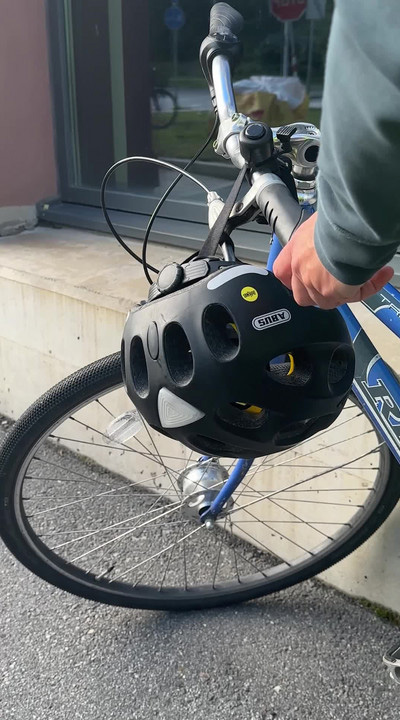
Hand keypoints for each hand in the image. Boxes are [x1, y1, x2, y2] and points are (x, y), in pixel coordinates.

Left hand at [273, 213, 393, 308]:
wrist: (349, 223)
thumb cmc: (338, 215)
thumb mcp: (323, 218)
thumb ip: (323, 230)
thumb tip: (334, 227)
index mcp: (296, 248)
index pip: (282, 270)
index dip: (293, 277)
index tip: (304, 276)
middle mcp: (301, 267)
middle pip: (302, 294)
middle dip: (318, 293)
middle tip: (336, 283)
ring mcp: (314, 283)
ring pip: (327, 300)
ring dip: (344, 292)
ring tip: (363, 275)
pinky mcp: (333, 292)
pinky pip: (354, 296)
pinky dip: (369, 287)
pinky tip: (382, 274)